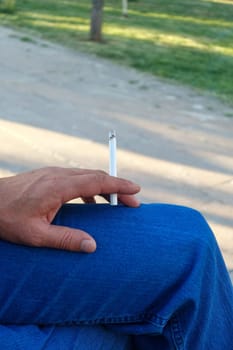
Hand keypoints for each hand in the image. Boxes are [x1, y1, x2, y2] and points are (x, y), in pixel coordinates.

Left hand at [0, 167, 139, 252]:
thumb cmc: (8, 217)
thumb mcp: (35, 235)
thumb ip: (65, 239)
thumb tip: (92, 245)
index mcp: (58, 187)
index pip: (97, 182)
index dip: (119, 185)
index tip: (136, 190)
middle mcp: (58, 175)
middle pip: (96, 176)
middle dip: (117, 187)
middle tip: (132, 201)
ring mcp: (52, 172)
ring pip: (86, 174)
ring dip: (104, 186)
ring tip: (114, 203)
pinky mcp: (48, 174)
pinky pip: (76, 176)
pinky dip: (89, 186)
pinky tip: (88, 202)